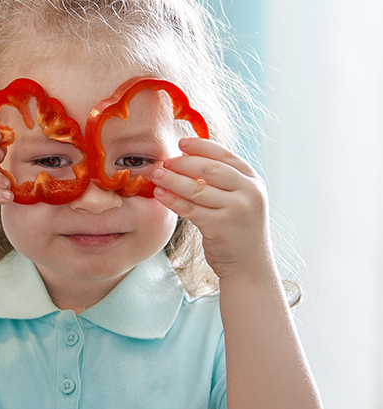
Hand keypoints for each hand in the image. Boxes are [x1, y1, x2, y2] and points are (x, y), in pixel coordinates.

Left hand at [151, 138, 270, 278]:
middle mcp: (249, 192)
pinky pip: (189, 208)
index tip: (180, 143)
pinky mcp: (221, 226)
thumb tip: (186, 158)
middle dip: (182, 163)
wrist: (249, 265)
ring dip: (171, 179)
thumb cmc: (237, 229)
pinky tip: (159, 194)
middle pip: (209, 169)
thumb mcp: (238, 199)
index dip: (201, 146)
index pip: (224, 155)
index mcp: (253, 180)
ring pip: (196, 188)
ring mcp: (236, 209)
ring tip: (155, 174)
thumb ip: (222, 181)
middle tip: (164, 162)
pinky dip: (172, 199)